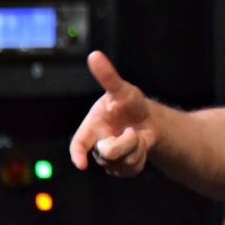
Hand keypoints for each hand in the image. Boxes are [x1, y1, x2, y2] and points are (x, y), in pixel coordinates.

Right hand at [69, 51, 153, 176]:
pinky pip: (131, 170)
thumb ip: (107, 76)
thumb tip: (94, 55)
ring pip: (120, 164)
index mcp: (91, 128)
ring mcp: (108, 159)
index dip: (77, 154)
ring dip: (135, 149)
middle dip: (125, 143)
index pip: (79, 143)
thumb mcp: (122, 89)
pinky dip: (141, 158)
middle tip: (131, 130)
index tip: (81, 164)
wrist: (147, 120)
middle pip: (107, 155)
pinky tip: (141, 147)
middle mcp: (96, 145)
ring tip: (136, 136)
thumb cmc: (130, 103)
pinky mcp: (120, 168)